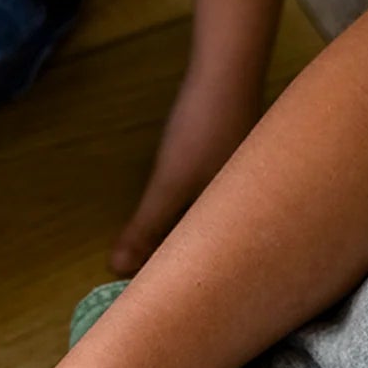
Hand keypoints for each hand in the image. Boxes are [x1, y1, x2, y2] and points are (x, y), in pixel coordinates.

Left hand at [111, 63, 263, 276]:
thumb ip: (146, 227)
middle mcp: (250, 209)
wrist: (228, 68)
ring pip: (218, 226)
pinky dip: (200, 217)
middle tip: (159, 287)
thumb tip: (117, 268)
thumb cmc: (203, 129)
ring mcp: (248, 188)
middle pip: (217, 248)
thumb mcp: (169, 184)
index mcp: (240, 222)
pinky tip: (187, 220)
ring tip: (166, 262)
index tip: (159, 299)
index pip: (210, 266)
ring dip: (194, 241)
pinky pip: (219, 205)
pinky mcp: (242, 168)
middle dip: (190, 266)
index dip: (185, 283)